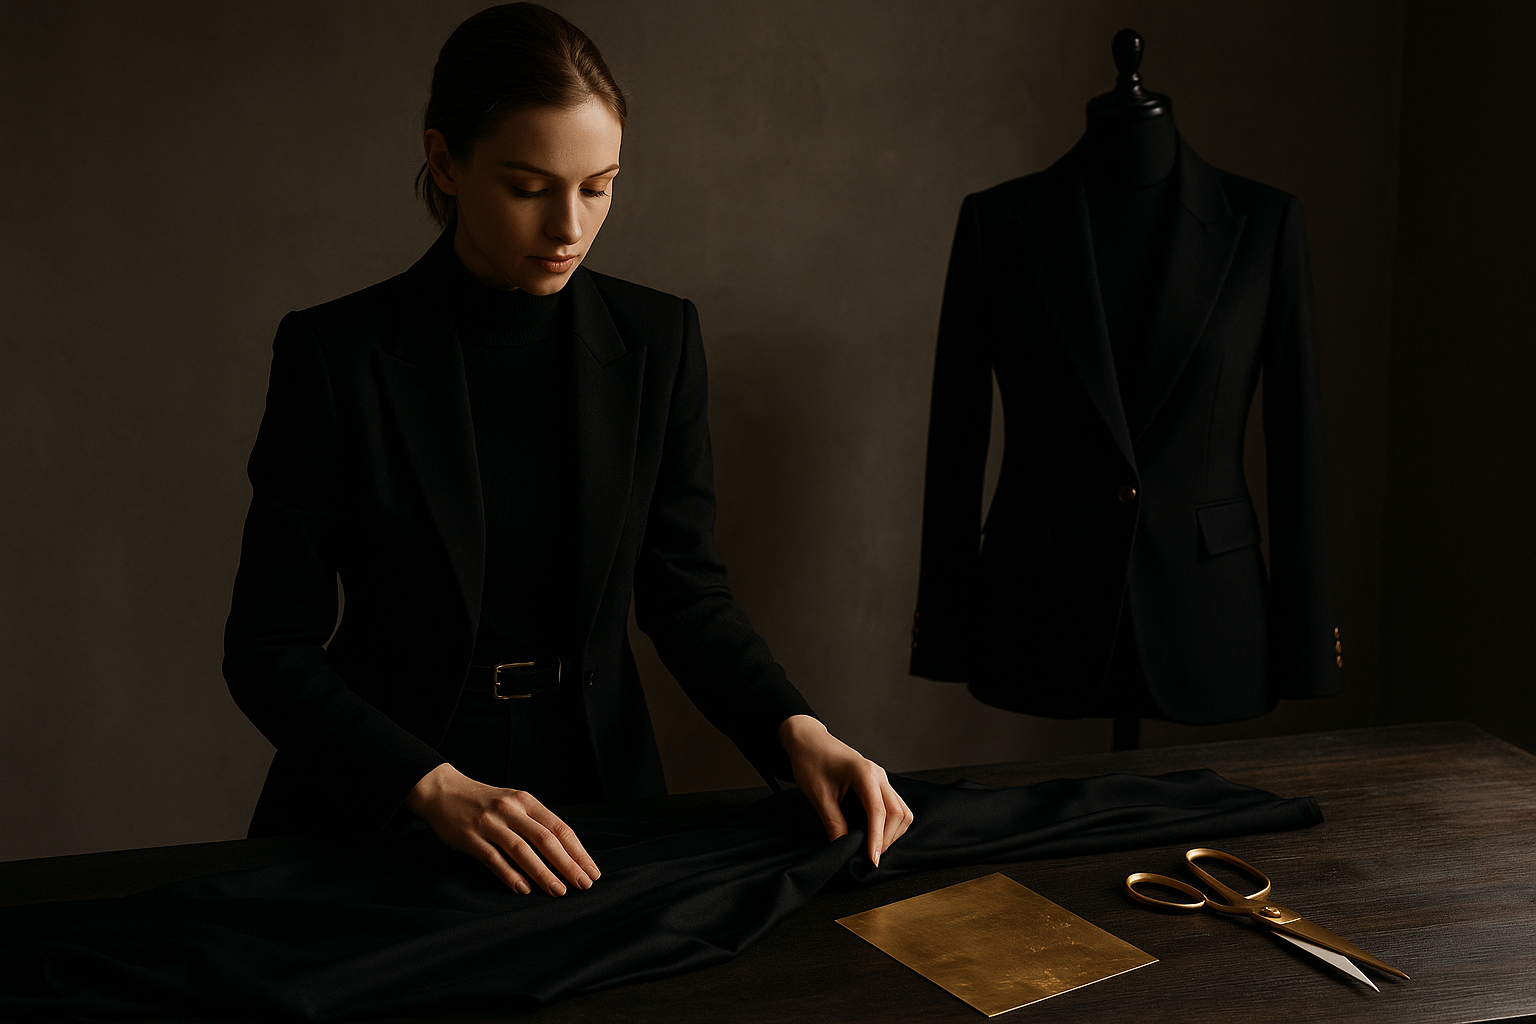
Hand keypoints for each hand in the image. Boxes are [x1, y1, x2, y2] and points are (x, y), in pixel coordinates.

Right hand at [405, 762, 599, 895]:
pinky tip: (523, 889)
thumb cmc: (484, 802)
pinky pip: (493, 858)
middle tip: (584, 884)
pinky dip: (510, 874)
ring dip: (543, 872)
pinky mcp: (470, 837)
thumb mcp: (514, 803)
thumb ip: (535, 822)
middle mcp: (511, 810)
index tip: (592, 871)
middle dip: (568, 864)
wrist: (443, 791)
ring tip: (559, 891)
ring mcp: (490, 823)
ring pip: (522, 850)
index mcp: (526, 801)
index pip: (559, 828)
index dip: (578, 851)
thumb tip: (566, 852)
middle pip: (545, 839)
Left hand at [777, 715, 912, 866]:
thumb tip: (843, 848)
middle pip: (898, 813)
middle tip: (870, 857)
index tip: (872, 860)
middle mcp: (879, 775)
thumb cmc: (811, 761)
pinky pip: (895, 806)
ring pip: (902, 811)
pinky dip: (890, 824)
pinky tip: (875, 834)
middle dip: (888, 838)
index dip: (877, 838)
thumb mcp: (818, 795)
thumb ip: (833, 822)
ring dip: (892, 832)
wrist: (809, 741)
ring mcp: (881, 778)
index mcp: (864, 773)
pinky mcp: (878, 784)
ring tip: (873, 848)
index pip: (879, 811)